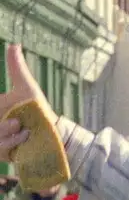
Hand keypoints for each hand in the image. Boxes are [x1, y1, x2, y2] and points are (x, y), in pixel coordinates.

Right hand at [0, 44, 52, 159]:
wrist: (52, 136)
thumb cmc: (39, 111)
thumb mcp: (27, 88)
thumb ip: (17, 69)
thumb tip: (15, 44)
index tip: (13, 118)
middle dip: (1, 127)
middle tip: (17, 123)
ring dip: (7, 136)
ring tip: (24, 132)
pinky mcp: (3, 155)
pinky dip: (9, 146)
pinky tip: (23, 143)